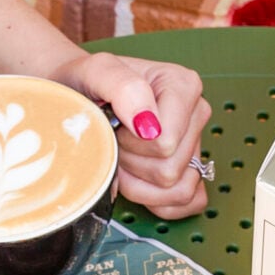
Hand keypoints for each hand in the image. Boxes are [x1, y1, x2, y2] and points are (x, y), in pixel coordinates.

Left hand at [51, 51, 211, 219]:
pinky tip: (138, 182)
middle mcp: (195, 115)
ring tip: (122, 157)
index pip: (165, 142)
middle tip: (115, 140)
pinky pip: (189, 202)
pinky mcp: (191, 173)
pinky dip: (158, 201)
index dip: (131, 144)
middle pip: (168, 170)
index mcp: (183, 86)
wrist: (78, 97)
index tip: (115, 124)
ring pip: (177, 191)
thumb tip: (149, 124)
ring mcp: (196, 146)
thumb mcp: (95, 72)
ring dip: (140, 185)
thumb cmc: (88, 84)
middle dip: (132, 164)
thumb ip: (123, 86)